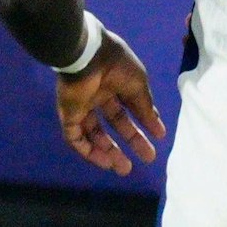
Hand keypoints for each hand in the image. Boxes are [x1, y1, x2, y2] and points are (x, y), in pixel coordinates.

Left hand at [55, 31, 165, 175]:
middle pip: (116, 124)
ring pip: (95, 134)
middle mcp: (99, 97)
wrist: (87, 57)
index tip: (159, 136)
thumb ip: (144, 106)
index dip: (144, 122)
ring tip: (124, 168)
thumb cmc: (117, 66)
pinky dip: (89, 152)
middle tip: (147, 158)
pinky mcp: (68, 116)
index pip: (131, 108)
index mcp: (117, 85)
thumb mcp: (138, 85)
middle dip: (131, 141)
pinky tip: (105, 162)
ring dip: (110, 152)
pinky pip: (76, 138)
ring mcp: (82, 107)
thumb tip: (156, 124)